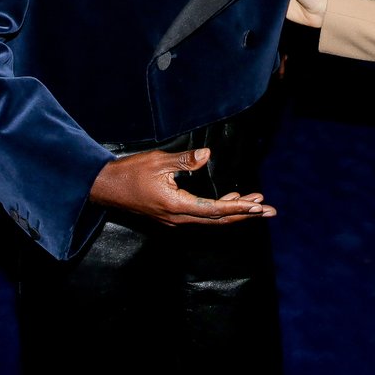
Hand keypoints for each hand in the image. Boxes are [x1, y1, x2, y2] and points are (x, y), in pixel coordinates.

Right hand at [90, 147, 275, 224]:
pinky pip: (201, 215)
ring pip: (211, 219)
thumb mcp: (158, 161)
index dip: (238, 207)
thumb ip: (184, 160)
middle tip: (270, 210)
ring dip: (234, 211)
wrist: (104, 187)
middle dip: (245, 214)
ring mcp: (174, 219)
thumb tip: (206, 155)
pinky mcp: (171, 215)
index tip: (258, 206)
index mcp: (176, 206)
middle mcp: (178, 218)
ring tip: (257, 204)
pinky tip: (230, 200)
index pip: (214, 210)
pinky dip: (219, 210)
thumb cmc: (129, 172)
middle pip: (218, 220)